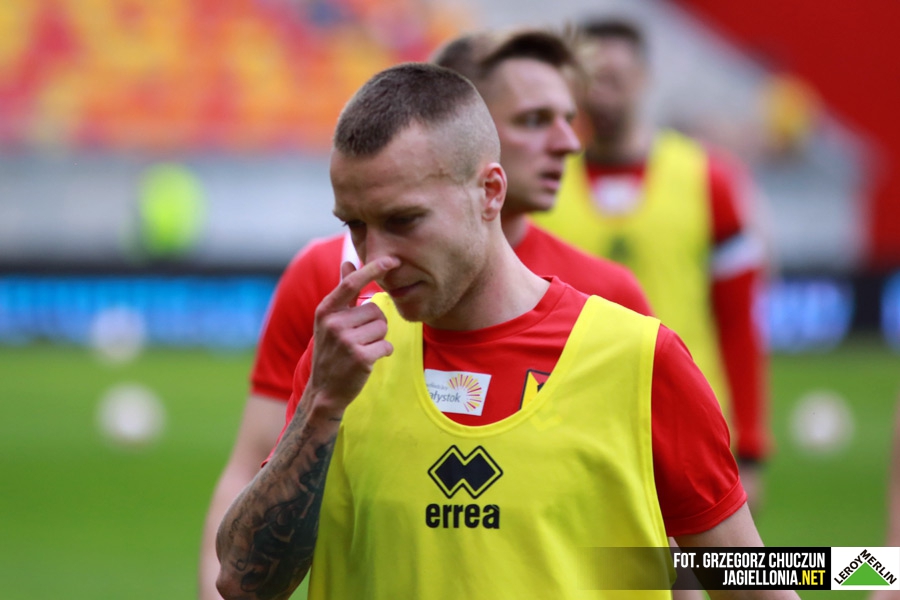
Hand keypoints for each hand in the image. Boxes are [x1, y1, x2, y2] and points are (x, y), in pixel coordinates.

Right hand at [307, 257, 397, 411]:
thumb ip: (343, 292)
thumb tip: (348, 262)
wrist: (324, 390)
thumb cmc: (331, 351)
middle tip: (359, 339)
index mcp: (326, 310)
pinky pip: (387, 345)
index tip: (393, 259)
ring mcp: (346, 341)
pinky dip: (383, 352)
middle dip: (375, 324)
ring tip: (362, 349)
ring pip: (383, 327)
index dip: (374, 269)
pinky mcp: (360, 357)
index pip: (352, 283)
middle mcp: (333, 323)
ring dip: (379, 339)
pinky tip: (368, 360)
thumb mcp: (330, 320)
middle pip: (376, 310)